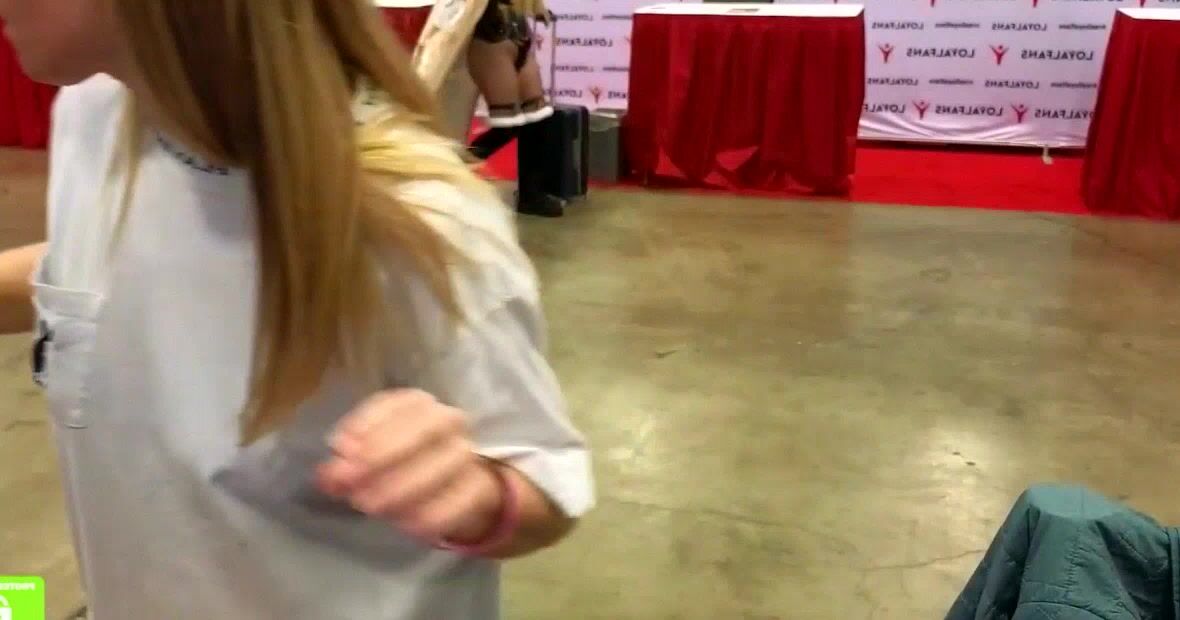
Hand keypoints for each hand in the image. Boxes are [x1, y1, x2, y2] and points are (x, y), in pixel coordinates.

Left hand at [316, 390, 504, 544]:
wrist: (455, 487)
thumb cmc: (403, 464)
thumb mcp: (370, 460)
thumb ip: (347, 464)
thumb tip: (327, 475)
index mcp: (418, 404)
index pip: (396, 404)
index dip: (368, 424)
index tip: (341, 449)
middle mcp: (449, 420)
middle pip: (424, 427)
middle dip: (384, 453)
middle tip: (351, 484)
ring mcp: (469, 453)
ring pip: (444, 462)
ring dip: (403, 486)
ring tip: (370, 506)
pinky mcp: (481, 488)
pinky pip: (461, 499)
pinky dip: (433, 513)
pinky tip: (406, 524)